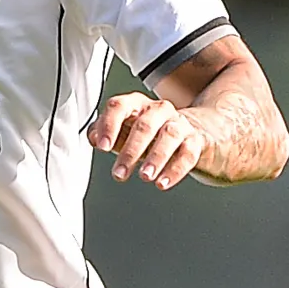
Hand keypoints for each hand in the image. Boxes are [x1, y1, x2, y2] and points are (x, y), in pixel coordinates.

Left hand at [90, 92, 210, 190]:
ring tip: (145, 177)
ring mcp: (179, 123)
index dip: (109, 125)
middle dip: (131, 151)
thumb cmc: (149, 134)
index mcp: (136, 104)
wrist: (189, 133)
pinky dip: (175, 170)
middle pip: (145, 124)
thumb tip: (93, 137)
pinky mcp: (196, 140)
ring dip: (156, 158)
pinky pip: (187, 153)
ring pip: (169, 136)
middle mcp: (159, 110)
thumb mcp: (122, 132)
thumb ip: (102, 132)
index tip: (102, 146)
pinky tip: (163, 183)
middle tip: (120, 173)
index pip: (119, 106)